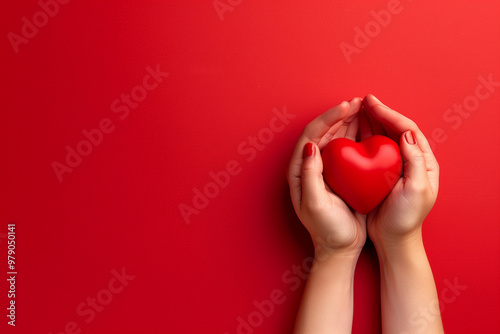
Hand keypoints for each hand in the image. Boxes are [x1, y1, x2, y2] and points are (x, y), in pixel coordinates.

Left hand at [287, 98, 366, 257]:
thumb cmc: (326, 229)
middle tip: (358, 102)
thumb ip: (311, 175)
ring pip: (335, 137)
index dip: (328, 118)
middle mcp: (309, 166)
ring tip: (363, 107)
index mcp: (299, 170)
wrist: (340, 247)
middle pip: (323, 132)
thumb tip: (311, 146)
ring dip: (348, 121)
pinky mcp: (339, 173)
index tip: (346, 107)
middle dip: (339, 115)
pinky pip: (347, 148)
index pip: (311, 135)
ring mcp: (325, 168)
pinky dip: (356, 134)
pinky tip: (368, 127)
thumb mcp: (315, 204)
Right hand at [361, 94, 439, 247]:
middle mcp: (410, 160)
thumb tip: (408, 134)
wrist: (394, 240)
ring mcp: (394, 166)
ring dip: (371, 121)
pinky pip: (372, 149)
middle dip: (379, 112)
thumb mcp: (417, 190)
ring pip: (383, 136)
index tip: (372, 104)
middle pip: (395, 128)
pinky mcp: (380, 174)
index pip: (407, 129)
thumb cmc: (406, 218)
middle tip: (363, 100)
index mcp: (423, 161)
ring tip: (357, 108)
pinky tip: (353, 131)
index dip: (389, 114)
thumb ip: (415, 162)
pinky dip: (364, 137)